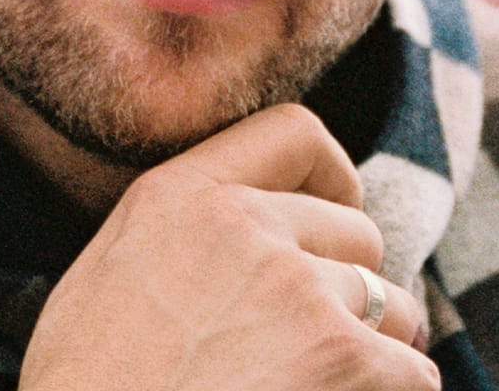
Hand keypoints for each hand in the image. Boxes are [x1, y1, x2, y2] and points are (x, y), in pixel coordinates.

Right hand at [20, 104, 438, 389]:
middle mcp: (247, 225)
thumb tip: (248, 234)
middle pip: (358, 233)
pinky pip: (413, 371)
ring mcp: (302, 291)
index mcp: (181, 195)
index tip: (335, 217)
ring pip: (393, 304)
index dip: (332, 177)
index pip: (295, 133)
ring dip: (374, 350)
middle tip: (317, 341)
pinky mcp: (344, 357)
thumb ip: (178, 232)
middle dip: (350, 286)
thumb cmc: (85, 389)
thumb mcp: (104, 275)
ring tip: (322, 387)